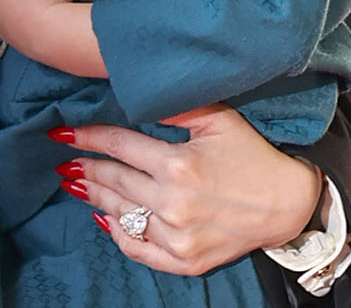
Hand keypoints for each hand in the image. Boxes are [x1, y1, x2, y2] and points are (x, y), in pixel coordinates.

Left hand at [56, 103, 320, 275]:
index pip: (118, 146)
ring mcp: (178, 238)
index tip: (61, 133)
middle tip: (63, 161)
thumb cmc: (251, 156)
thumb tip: (133, 89)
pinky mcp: (185, 261)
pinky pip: (138, 250)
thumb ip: (173, 106)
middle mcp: (173, 205)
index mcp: (178, 166)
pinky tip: (103, 218)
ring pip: (120, 214)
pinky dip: (118, 234)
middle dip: (85, 168)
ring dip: (94, 197)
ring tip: (76, 183)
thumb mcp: (218, 119)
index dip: (87, 137)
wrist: (289, 204)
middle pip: (113, 181)